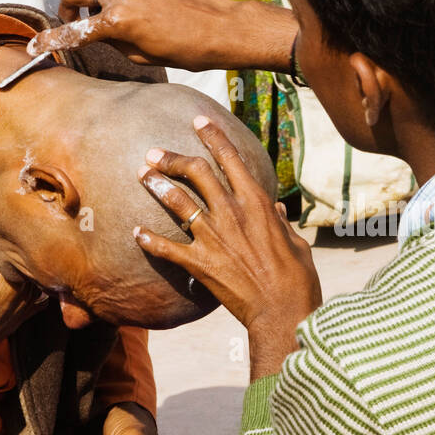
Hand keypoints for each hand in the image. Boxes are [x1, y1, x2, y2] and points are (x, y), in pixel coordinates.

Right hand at [0, 186, 43, 413]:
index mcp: (13, 280)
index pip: (32, 243)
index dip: (35, 219)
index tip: (38, 197)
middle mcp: (27, 294)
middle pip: (42, 258)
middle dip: (43, 236)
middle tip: (47, 207)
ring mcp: (27, 308)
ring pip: (44, 275)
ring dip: (43, 257)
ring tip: (45, 231)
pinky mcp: (21, 317)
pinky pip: (41, 291)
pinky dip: (40, 276)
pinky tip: (34, 265)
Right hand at [27, 0, 296, 72]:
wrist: (223, 28)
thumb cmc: (187, 50)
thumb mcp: (143, 56)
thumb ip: (114, 41)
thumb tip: (98, 33)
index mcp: (117, 21)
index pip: (74, 31)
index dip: (52, 40)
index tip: (37, 45)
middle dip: (68, 6)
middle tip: (77, 20)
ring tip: (123, 15)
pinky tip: (147, 3)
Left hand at [135, 116, 321, 379]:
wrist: (282, 312)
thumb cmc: (297, 279)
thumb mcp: (297, 244)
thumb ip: (283, 224)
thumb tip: (278, 211)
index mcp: (258, 204)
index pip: (232, 159)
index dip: (213, 136)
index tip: (198, 122)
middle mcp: (232, 213)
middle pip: (196, 172)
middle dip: (172, 158)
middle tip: (154, 153)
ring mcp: (213, 237)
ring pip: (177, 201)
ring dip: (157, 185)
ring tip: (142, 176)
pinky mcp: (199, 263)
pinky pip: (166, 247)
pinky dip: (149, 240)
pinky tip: (136, 234)